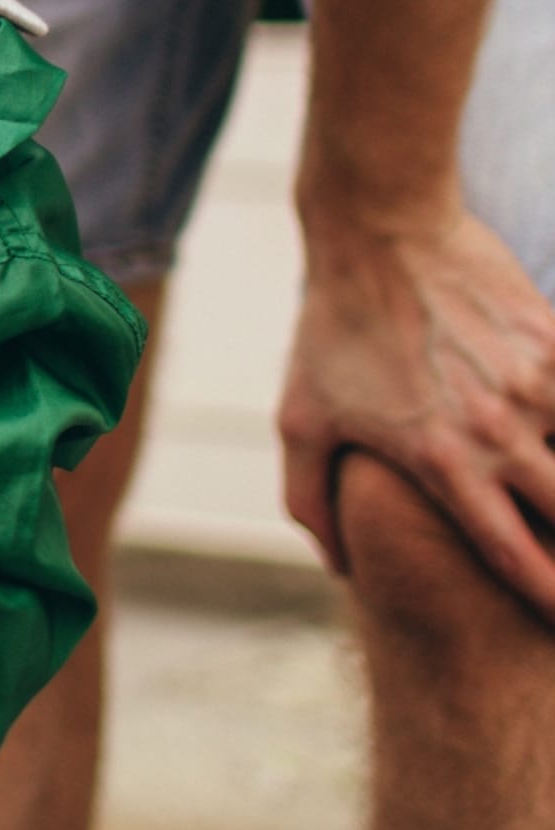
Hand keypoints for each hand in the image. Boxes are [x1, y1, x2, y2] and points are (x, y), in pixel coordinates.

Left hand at [279, 207, 554, 614]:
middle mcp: (499, 430)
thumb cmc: (332, 329)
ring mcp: (538, 384)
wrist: (379, 230)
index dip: (548, 600)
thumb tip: (337, 564)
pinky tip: (553, 426)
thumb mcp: (300, 417)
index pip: (515, 555)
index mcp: (441, 460)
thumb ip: (312, 498)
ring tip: (550, 482)